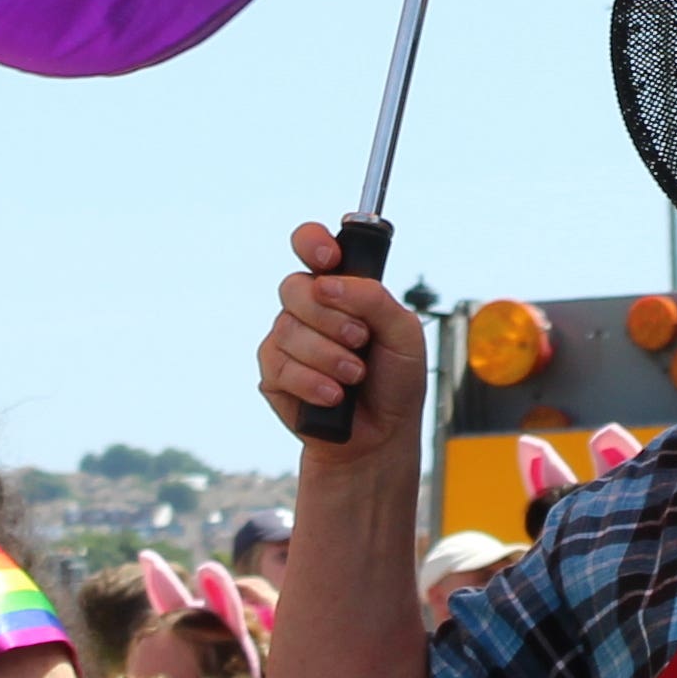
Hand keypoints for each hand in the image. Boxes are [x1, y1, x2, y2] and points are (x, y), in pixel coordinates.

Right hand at [262, 222, 429, 471]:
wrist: (382, 435)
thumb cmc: (395, 381)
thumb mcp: (403, 333)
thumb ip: (374, 298)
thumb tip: (329, 283)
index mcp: (340, 287)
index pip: (311, 243)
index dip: (312, 242)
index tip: (330, 260)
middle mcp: (310, 307)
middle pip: (295, 286)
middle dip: (331, 316)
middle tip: (361, 339)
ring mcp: (288, 338)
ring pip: (288, 328)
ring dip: (329, 356)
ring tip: (354, 376)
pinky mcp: (273, 372)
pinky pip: (280, 365)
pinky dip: (313, 381)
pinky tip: (334, 395)